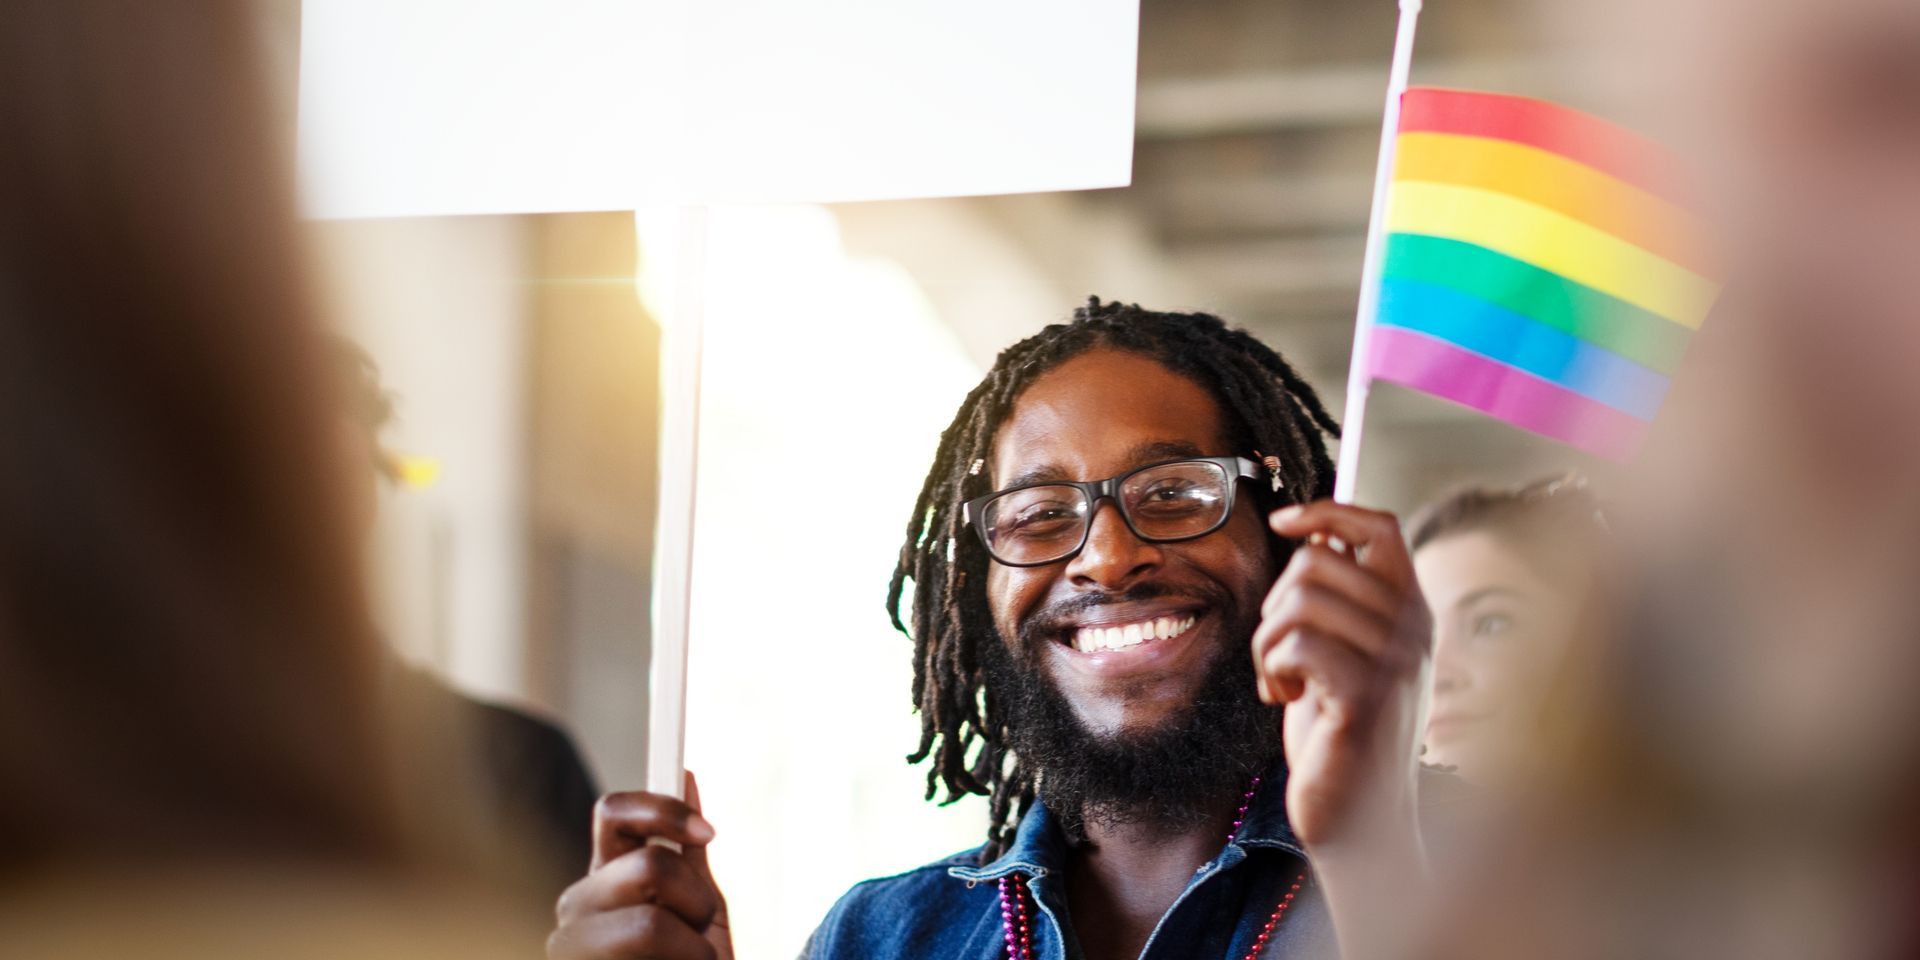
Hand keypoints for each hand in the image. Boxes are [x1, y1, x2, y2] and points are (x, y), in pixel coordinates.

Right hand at [548, 773, 733, 959]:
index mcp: (602, 876)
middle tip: (700, 934)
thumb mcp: (699, 908)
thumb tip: (685, 773)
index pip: (613, 812)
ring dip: (693, 948)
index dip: (663, 809)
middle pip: (649, 867)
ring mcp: (571, 949)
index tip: (710, 832)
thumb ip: (688, 852)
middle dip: (696, 901)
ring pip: (651, 924)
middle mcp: (576, 908)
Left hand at [1254, 501, 1430, 853]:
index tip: (1281, 522)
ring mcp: (1394, 662)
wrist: (1359, 816)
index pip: (1379, 527)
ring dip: (1269, 641)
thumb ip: (1339, 599)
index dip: (1327, 511)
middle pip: (1317, 562)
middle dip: (1277, 603)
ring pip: (1299, 601)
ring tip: (1284, 679)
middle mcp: (1413, 629)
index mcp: (1412, 610)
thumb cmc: (1340, 730)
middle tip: (1281, 652)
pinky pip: (1296, 643)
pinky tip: (1286, 698)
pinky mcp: (1365, 696)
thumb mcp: (1344, 651)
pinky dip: (1272, 668)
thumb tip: (1313, 533)